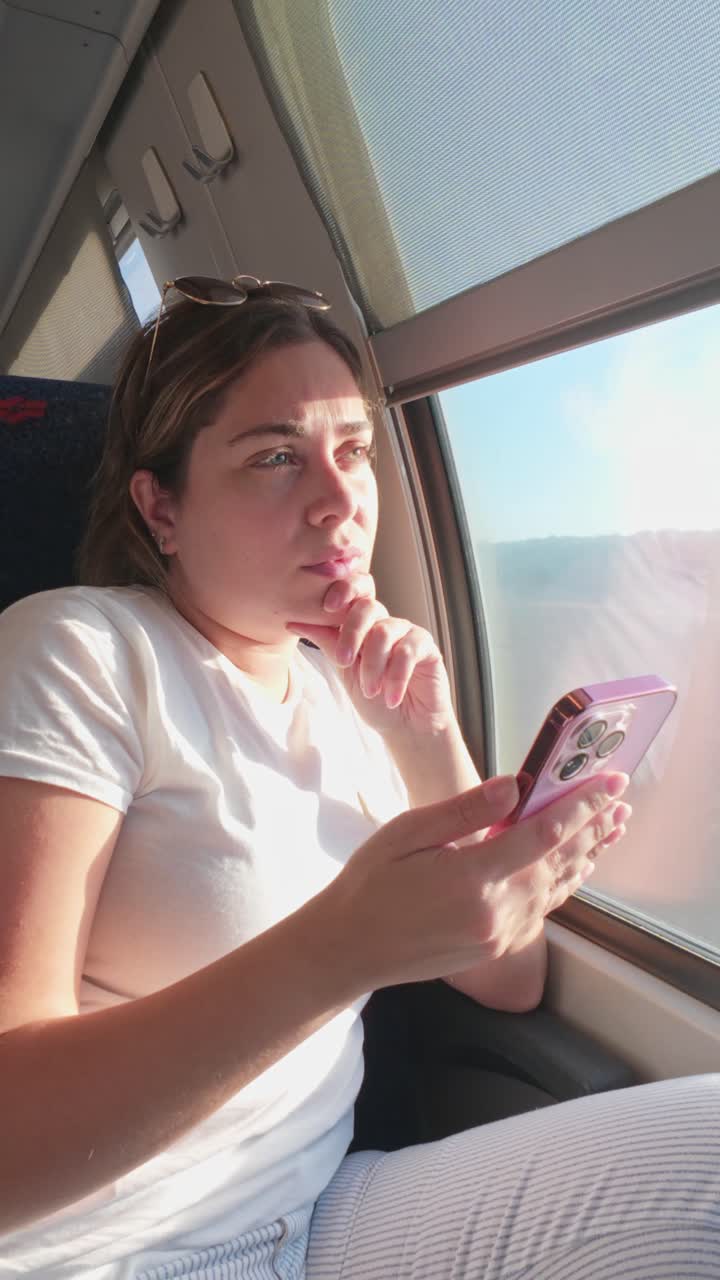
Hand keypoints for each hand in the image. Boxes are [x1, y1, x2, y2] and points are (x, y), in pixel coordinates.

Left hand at [287, 572, 454, 734]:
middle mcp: (385, 623)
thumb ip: (327, 642)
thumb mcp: (344, 670)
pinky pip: (408, 650)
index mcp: (363, 624)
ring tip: (371, 691)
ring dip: (373, 666)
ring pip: (384, 632)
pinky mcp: (427, 647)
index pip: (355, 592)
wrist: (404, 728)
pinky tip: (392, 697)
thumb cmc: (374, 698)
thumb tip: (292, 622)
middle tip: (344, 661)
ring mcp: (407, 633)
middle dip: (352, 632)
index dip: (343, 590)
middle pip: (368, 607)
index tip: (327, 607)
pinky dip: (396, 676)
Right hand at [319, 769, 630, 991]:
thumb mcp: (408, 832)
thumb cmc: (370, 884)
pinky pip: (542, 909)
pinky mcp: (496, 946)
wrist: (350, 948)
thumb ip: (466, 811)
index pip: (543, 833)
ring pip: (557, 888)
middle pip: (560, 861)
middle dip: (593, 826)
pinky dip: (565, 883)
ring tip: (611, 827)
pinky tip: (575, 867)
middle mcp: (495, 912)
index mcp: (473, 878)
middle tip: (619, 798)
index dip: (580, 805)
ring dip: (587, 854)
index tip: (606, 782)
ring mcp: (498, 934)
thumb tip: (515, 786)